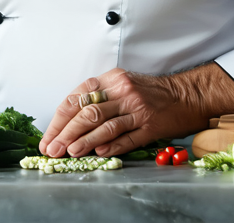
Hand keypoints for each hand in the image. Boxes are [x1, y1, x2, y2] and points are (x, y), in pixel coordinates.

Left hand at [40, 68, 211, 157]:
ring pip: (104, 125)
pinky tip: (98, 153)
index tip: (47, 137)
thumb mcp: (120, 85)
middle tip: (52, 149)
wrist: (185, 95)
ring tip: (69, 153)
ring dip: (84, 141)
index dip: (59, 120)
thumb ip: (97, 98)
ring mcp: (137, 110)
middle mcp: (122, 93)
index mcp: (110, 80)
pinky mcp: (151, 126)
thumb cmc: (149, 92)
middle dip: (66, 133)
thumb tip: (67, 122)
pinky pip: (127, 138)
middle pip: (87, 113)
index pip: (76, 99)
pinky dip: (110, 146)